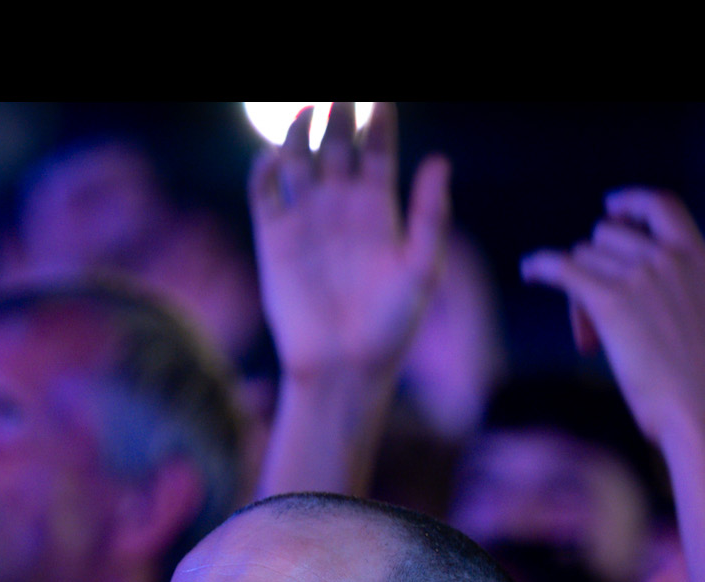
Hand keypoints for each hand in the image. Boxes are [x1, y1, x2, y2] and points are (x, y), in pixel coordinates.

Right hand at [252, 103, 449, 379]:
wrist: (343, 367)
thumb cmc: (391, 326)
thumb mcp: (422, 269)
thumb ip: (429, 215)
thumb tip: (440, 161)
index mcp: (379, 210)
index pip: (378, 150)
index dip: (379, 120)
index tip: (382, 97)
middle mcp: (340, 207)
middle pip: (337, 144)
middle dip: (338, 112)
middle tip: (339, 91)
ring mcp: (305, 218)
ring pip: (298, 158)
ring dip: (299, 131)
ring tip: (307, 110)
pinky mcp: (273, 238)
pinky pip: (264, 191)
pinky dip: (265, 168)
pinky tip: (276, 155)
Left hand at [520, 190, 704, 454]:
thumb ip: (685, 299)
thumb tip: (654, 308)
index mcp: (699, 260)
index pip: (662, 206)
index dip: (632, 203)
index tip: (611, 209)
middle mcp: (669, 259)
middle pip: (608, 237)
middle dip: (598, 270)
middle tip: (600, 323)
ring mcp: (640, 276)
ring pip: (584, 259)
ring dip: (579, 296)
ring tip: (593, 343)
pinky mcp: (610, 302)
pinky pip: (563, 268)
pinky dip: (541, 266)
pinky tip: (529, 272)